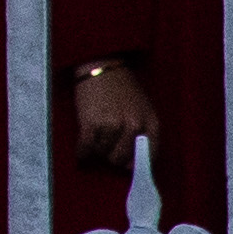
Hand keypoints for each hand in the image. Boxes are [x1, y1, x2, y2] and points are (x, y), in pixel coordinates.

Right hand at [72, 62, 159, 176]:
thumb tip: (130, 166)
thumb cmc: (123, 88)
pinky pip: (86, 148)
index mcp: (150, 123)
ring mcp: (112, 125)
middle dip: (112, 155)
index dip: (136, 164)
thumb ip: (144, 134)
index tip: (128, 167)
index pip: (148, 156)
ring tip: (96, 135)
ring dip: (97, 148)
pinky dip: (82, 152)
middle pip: (121, 159)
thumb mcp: (144, 109)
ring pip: (102, 153)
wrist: (102, 65)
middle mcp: (133, 126)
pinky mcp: (91, 123)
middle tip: (107, 145)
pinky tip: (82, 152)